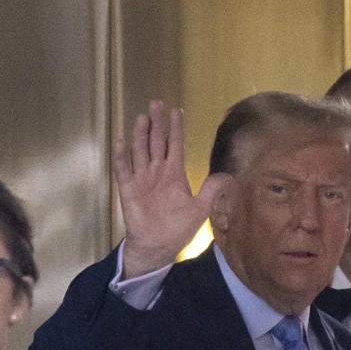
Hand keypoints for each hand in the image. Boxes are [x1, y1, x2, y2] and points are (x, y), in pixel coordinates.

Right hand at [114, 101, 229, 277]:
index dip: (176, 128)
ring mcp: (142, 180)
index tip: (176, 110)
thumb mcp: (200, 209)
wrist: (157, 246)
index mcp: (174, 175)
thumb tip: (229, 176)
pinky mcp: (129, 190)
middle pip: (157, 142)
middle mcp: (157, 172)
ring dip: (141, 135)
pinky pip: (124, 170)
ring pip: (141, 151)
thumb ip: (211, 191)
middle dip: (157, 123)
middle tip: (156, 103)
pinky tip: (120, 142)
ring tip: (143, 117)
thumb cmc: (177, 229)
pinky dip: (121, 157)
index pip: (175, 145)